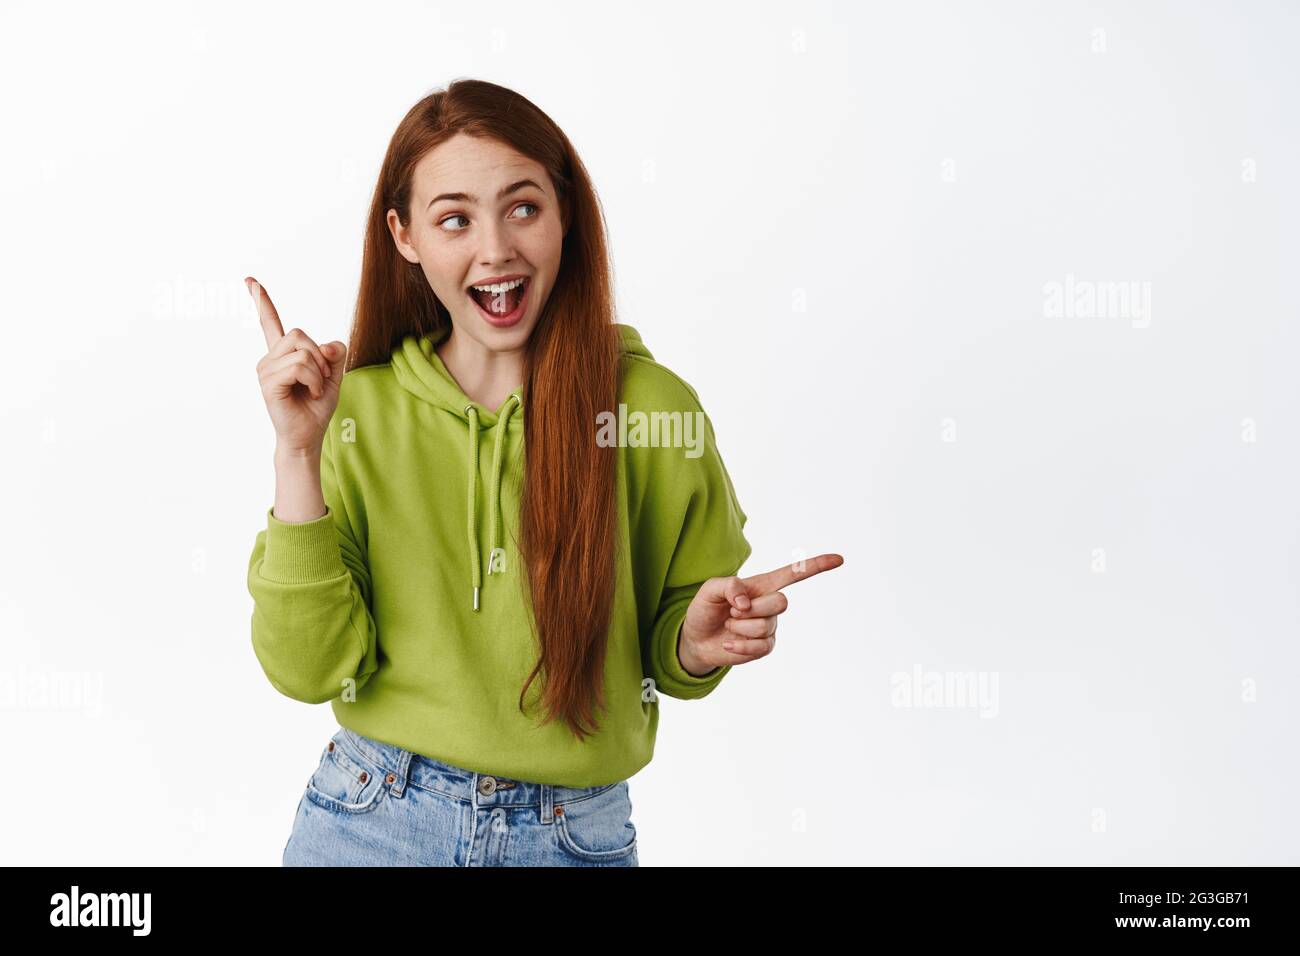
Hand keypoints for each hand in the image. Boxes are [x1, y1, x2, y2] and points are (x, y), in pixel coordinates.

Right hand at [249, 276, 347, 453]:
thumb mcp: (334, 375)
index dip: (262, 301)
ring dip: (319, 372)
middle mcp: (270, 359)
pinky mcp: (268, 383)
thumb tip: (327, 346)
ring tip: (314, 389)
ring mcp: (266, 370)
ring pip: (303, 351)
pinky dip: (314, 380)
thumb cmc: (316, 407)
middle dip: (321, 356)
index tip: (250, 281)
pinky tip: (310, 393)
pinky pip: (300, 367)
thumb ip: (334, 354)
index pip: (270, 322)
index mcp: (282, 354)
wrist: (308, 436)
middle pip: (300, 334)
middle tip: (322, 379)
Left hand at [678, 553, 844, 673]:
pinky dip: (740, 645)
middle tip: (733, 611)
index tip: (839, 559)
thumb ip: (728, 586)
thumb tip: (746, 601)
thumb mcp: (710, 589)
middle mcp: (770, 604)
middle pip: (781, 602)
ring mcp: (770, 626)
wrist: (697, 638)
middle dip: (753, 608)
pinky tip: (729, 643)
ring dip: (740, 627)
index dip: (816, 566)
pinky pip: (761, 646)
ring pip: (765, 626)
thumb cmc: (706, 609)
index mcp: (762, 585)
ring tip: (729, 624)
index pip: (793, 574)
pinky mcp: (765, 646)